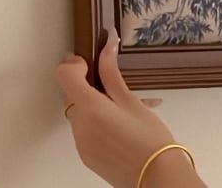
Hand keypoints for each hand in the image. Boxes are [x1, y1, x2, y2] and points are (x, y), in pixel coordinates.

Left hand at [57, 30, 202, 187]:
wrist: (157, 179)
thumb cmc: (150, 140)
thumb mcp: (132, 101)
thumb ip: (112, 73)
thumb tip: (107, 47)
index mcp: (91, 109)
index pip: (65, 75)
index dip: (74, 63)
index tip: (89, 61)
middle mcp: (80, 128)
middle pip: (71, 95)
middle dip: (87, 84)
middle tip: (112, 83)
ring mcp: (81, 144)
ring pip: (80, 112)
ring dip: (94, 103)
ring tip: (124, 106)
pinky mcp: (87, 156)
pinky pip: (86, 130)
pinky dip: (97, 120)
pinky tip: (122, 122)